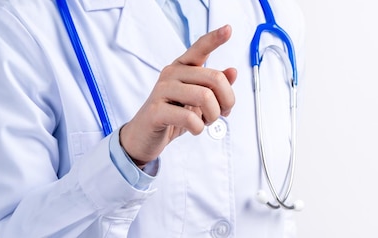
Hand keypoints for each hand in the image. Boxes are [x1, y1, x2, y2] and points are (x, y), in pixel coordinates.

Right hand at [120, 25, 236, 166]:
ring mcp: (162, 90)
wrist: (145, 136)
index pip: (200, 48)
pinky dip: (199, 127)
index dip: (215, 38)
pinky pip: (190, 118)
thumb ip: (215, 86)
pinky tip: (194, 128)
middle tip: (222, 113)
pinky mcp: (156, 110)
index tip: (228, 29)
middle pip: (215, 78)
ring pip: (205, 97)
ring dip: (213, 116)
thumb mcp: (198, 100)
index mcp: (182, 67)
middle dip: (227, 100)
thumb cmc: (173, 114)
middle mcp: (172, 73)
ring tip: (206, 121)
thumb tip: (232, 71)